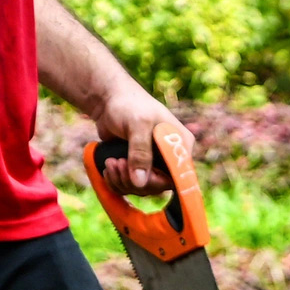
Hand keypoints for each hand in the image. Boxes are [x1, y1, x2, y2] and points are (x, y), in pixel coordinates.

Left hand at [91, 79, 194, 197]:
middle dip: (133, 180)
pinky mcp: (138, 166)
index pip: (178, 177)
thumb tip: (140, 182)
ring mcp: (154, 163)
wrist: (109, 101)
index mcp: (181, 145)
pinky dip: (116, 181)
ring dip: (122, 180)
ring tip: (111, 162)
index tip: (137, 176)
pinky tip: (109, 167)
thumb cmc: (129, 105)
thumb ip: (140, 152)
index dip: (156, 181)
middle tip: (118, 163)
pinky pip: (130, 186)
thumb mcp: (137, 125)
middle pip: (157, 187)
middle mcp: (171, 156)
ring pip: (141, 188)